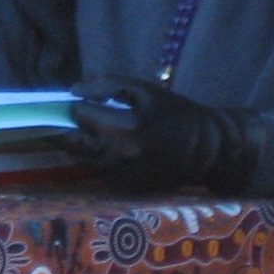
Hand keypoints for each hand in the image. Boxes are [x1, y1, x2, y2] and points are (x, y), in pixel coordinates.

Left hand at [63, 76, 260, 194]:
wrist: (205, 150)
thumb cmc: (175, 114)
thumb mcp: (144, 90)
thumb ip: (107, 85)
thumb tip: (74, 91)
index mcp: (124, 128)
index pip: (78, 114)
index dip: (75, 105)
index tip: (79, 100)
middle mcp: (117, 156)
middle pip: (71, 141)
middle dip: (67, 128)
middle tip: (73, 118)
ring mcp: (119, 176)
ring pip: (81, 157)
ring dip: (80, 143)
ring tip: (95, 130)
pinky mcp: (123, 188)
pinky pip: (97, 169)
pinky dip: (96, 157)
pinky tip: (111, 146)